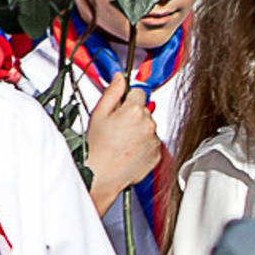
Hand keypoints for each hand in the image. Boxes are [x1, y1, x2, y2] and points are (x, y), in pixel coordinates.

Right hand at [85, 75, 164, 202]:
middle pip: (144, 110)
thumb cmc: (97, 148)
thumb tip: (119, 78)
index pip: (138, 92)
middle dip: (133, 116)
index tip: (121, 107)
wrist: (101, 175)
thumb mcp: (99, 114)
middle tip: (117, 128)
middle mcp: (148, 124)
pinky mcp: (157, 155)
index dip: (127, 99)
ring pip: (148, 127)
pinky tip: (129, 151)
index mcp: (134, 110)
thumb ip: (112, 92)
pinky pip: (152, 144)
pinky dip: (143, 146)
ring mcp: (154, 140)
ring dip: (139, 131)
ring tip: (121, 142)